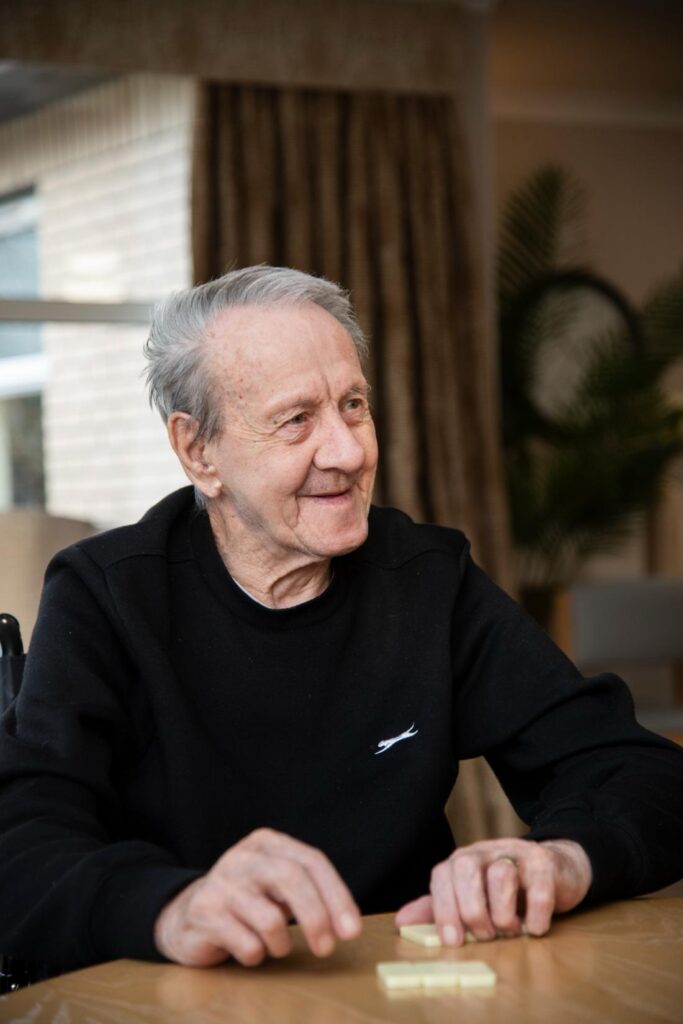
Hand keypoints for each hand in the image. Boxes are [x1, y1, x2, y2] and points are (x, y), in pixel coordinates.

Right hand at [154, 828, 361, 966]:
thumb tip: (346, 922)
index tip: (351, 930)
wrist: (185, 915)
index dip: (337, 895)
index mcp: (267, 842)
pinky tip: (247, 947)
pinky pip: (248, 944)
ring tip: (273, 944)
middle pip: (293, 879)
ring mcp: (221, 883)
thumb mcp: (276, 884)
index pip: (312, 861)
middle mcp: (243, 856)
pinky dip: (256, 955)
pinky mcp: (204, 913)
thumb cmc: (245, 901)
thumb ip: (307, 891)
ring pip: (271, 920)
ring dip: (280, 944)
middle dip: (317, 918)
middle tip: (326, 948)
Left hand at [395, 837, 591, 944]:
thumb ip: (438, 909)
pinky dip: (535, 913)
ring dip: (503, 912)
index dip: (443, 909)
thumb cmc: (506, 890)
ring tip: (510, 930)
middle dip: (472, 909)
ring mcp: (515, 853)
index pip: (442, 875)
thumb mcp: (469, 897)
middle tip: (485, 935)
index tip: (453, 940)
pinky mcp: (544, 862)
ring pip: (500, 873)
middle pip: (465, 868)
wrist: (554, 870)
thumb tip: (401, 921)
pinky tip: (534, 927)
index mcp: (462, 862)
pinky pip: (538, 885)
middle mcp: (484, 852)